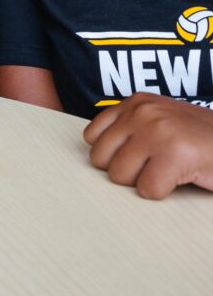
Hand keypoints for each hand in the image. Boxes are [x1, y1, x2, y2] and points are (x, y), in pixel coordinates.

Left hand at [83, 92, 212, 198]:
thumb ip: (131, 129)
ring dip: (142, 183)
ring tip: (167, 173)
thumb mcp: (161, 121)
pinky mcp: (174, 154)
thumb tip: (98, 157)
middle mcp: (141, 112)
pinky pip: (147, 189)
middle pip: (100, 158)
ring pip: (120, 175)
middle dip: (125, 172)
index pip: (92, 136)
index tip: (133, 160)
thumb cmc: (202, 139)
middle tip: (152, 169)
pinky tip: (180, 180)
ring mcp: (156, 131)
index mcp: (135, 102)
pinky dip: (162, 193)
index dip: (112, 156)